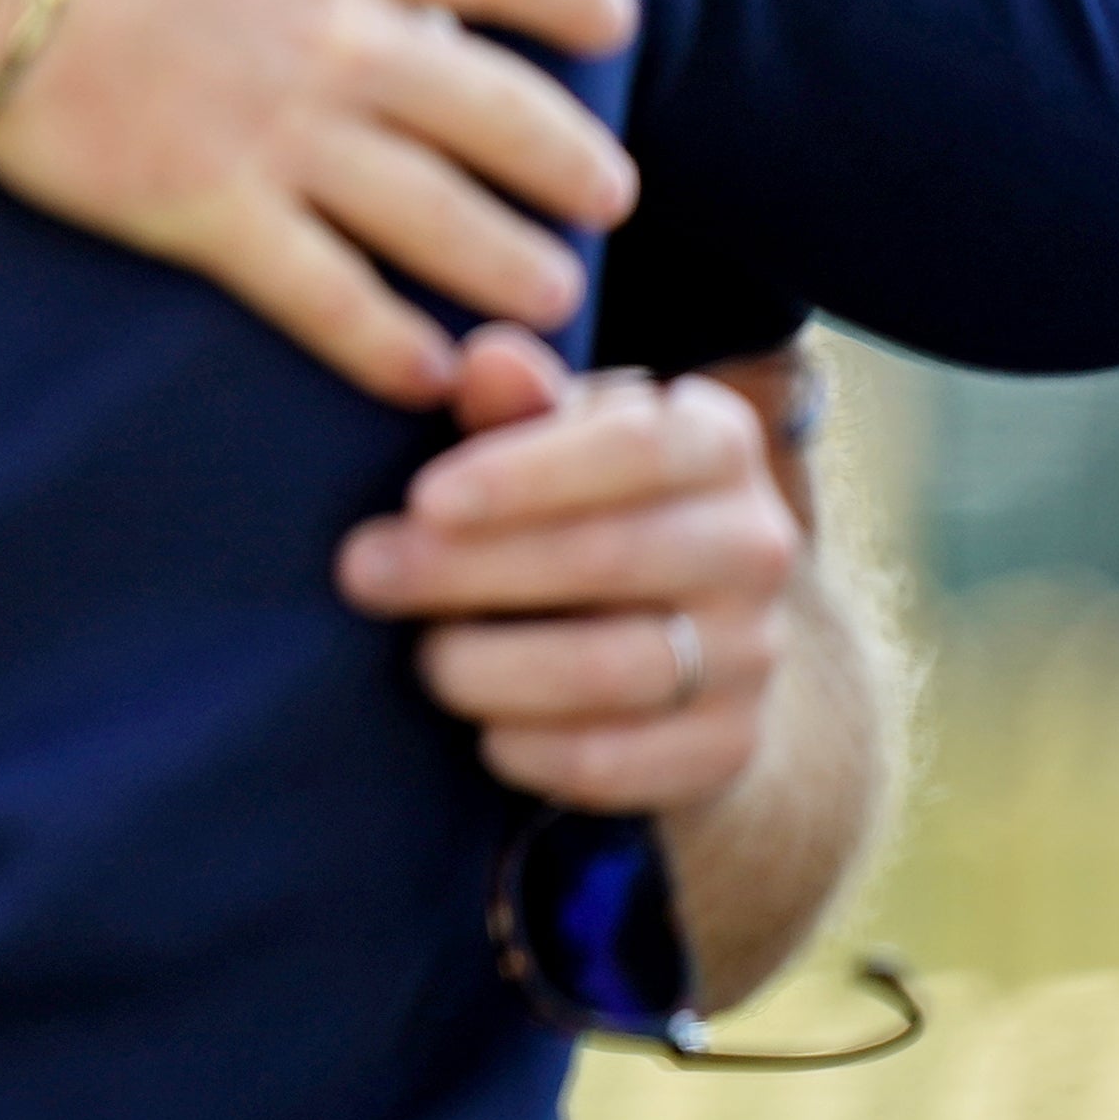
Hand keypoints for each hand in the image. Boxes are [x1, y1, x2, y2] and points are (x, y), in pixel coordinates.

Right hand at [0, 0, 642, 406]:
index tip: (613, 24)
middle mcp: (340, 37)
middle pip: (493, 108)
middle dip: (565, 157)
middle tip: (611, 195)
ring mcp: (280, 131)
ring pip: (432, 213)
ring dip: (506, 259)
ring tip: (558, 296)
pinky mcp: (208, 208)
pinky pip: (321, 292)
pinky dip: (382, 341)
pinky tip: (428, 374)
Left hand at [333, 325, 800, 818]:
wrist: (681, 634)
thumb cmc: (577, 502)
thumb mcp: (548, 439)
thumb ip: (514, 404)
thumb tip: (485, 358)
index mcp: (717, 442)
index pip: (634, 448)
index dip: (524, 475)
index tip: (422, 499)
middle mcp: (756, 543)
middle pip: (611, 559)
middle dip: (470, 571)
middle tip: (362, 572)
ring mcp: (752, 650)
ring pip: (613, 669)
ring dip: (492, 666)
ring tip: (422, 655)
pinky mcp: (728, 745)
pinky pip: (619, 761)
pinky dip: (532, 749)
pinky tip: (481, 729)